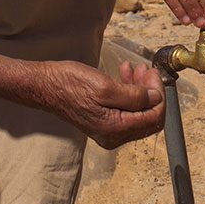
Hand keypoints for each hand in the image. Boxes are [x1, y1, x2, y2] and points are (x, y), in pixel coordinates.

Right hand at [0, 53, 164, 148]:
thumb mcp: (105, 87)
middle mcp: (114, 135)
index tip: (154, 75)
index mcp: (116, 130)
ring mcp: (108, 130)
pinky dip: (128, 91)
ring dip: (140, 89)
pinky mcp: (103, 121)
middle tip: (146, 70)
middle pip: (148, 117)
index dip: (159, 96)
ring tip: (135, 68)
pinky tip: (125, 73)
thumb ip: (134, 96)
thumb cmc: (70, 84)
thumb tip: (156, 99)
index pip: (153, 118)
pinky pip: (125, 109)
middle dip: (151, 92)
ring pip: (137, 111)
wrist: (45, 85)